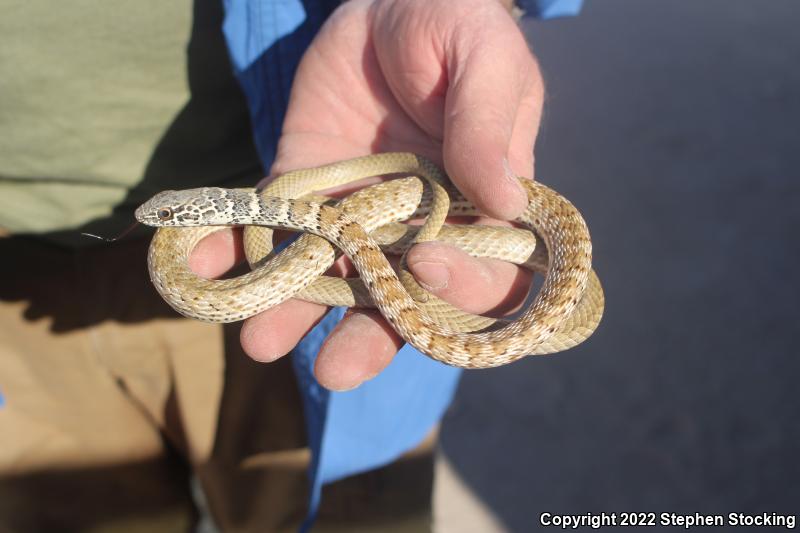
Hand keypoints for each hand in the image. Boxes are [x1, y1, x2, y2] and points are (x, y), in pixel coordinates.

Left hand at [195, 0, 543, 389]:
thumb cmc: (459, 25)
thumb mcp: (488, 64)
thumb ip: (490, 129)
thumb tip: (507, 202)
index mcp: (482, 210)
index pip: (484, 275)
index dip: (460, 287)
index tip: (425, 265)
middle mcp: (421, 227)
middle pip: (404, 301)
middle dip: (371, 337)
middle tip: (332, 370)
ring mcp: (359, 214)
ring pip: (334, 278)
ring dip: (296, 311)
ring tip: (258, 340)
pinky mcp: (305, 188)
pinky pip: (273, 226)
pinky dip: (235, 247)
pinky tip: (204, 264)